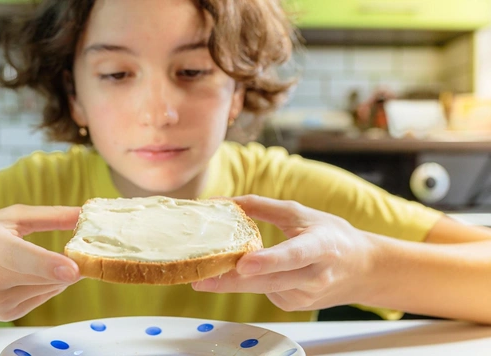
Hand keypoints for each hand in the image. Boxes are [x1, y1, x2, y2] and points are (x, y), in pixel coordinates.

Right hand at [0, 204, 80, 321]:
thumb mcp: (7, 217)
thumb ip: (48, 216)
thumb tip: (82, 214)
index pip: (22, 258)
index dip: (50, 264)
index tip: (74, 268)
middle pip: (45, 276)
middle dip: (69, 264)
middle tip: (81, 249)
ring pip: (49, 287)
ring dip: (58, 274)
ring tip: (45, 258)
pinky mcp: (5, 314)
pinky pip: (43, 296)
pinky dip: (47, 283)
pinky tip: (30, 273)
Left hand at [192, 195, 377, 311]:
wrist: (363, 269)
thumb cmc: (331, 235)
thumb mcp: (300, 213)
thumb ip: (260, 207)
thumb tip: (221, 202)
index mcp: (321, 246)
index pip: (293, 255)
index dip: (269, 261)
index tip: (244, 264)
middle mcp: (315, 275)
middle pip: (270, 281)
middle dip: (232, 282)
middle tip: (201, 280)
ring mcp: (306, 296)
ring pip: (263, 290)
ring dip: (233, 284)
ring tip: (205, 276)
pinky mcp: (296, 306)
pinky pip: (265, 293)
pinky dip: (251, 282)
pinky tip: (251, 272)